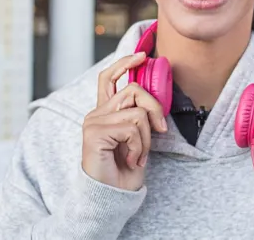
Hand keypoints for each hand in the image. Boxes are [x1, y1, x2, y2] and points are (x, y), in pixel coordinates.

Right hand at [82, 52, 167, 190]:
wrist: (112, 196)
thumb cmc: (125, 169)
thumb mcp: (138, 137)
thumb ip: (140, 116)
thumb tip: (154, 102)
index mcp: (105, 111)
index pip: (108, 77)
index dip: (125, 63)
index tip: (143, 55)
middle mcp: (96, 113)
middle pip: (133, 90)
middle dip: (154, 108)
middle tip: (160, 130)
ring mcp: (93, 122)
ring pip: (137, 112)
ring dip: (146, 137)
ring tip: (139, 154)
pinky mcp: (95, 133)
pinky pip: (132, 128)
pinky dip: (140, 146)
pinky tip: (132, 159)